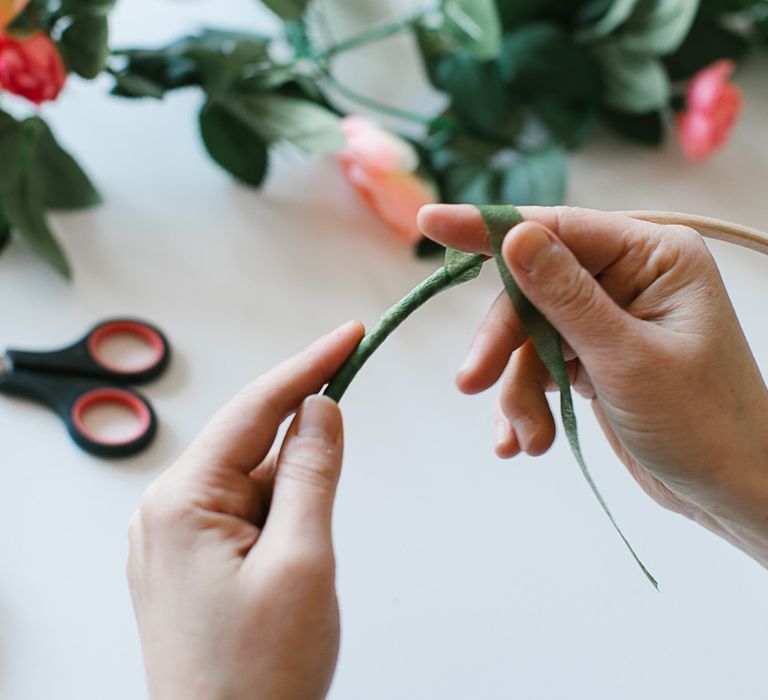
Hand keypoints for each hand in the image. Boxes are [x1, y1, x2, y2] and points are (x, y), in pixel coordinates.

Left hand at [127, 321, 364, 699]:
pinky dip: (278, 526)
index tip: (350, 334)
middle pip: (252, 450)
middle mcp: (165, 511)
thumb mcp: (302, 561)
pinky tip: (285, 572)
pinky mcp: (188, 562)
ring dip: (291, 510)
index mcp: (181, 501)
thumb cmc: (259, 675)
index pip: (255, 409)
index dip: (309, 366)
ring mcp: (173, 538)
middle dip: (302, 467)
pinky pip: (242, 517)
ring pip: (252, 488)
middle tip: (321, 519)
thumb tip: (320, 409)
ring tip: (296, 579)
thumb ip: (311, 473)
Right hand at [419, 204, 767, 565]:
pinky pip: (540, 367)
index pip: (558, 228)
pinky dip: (528, 405)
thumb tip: (513, 236)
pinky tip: (525, 442)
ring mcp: (607, 320)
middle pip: (533, 290)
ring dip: (519, 391)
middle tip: (471, 383)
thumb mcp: (626, 358)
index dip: (489, 228)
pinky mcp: (592, 358)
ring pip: (529, 336)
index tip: (430, 221)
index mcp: (653, 256)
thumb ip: (565, 296)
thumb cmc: (702, 423)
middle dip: (503, 343)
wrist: (730, 492)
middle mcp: (628, 278)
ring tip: (528, 440)